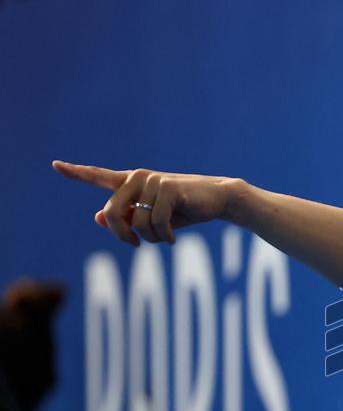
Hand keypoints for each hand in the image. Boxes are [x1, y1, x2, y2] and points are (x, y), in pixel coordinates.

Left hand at [52, 161, 247, 245]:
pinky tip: (174, 238)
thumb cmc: (184, 209)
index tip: (55, 165)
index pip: (99, 176)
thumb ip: (127, 217)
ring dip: (151, 238)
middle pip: (113, 213)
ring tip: (165, 237)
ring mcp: (152, 181)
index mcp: (131, 183)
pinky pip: (157, 222)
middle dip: (122, 235)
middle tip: (134, 245)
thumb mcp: (152, 217)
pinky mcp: (168, 188)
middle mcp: (137, 178)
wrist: (218, 199)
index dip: (77, 172)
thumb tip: (99, 217)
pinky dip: (165, 236)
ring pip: (138, 222)